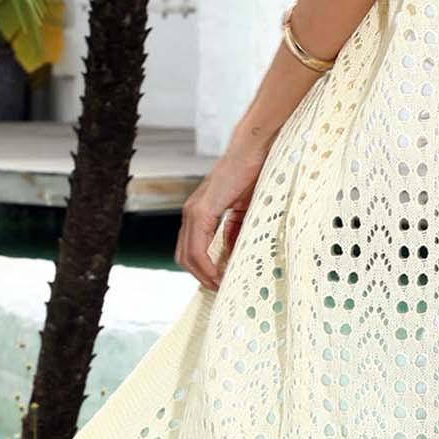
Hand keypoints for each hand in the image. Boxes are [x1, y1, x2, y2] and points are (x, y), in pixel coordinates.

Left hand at [175, 138, 272, 289]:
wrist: (254, 150)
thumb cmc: (253, 173)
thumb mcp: (244, 209)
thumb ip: (235, 230)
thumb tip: (232, 251)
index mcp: (200, 212)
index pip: (192, 248)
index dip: (203, 268)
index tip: (220, 281)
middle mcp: (191, 212)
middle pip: (185, 256)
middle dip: (201, 276)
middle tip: (219, 288)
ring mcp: (194, 212)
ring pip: (188, 255)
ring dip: (203, 274)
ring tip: (220, 285)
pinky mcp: (202, 211)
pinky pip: (198, 247)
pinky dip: (206, 265)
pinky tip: (219, 273)